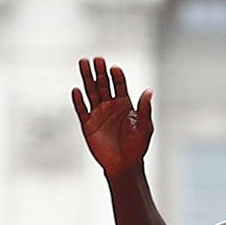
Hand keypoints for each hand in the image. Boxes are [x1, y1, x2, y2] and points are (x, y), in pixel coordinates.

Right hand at [72, 56, 153, 174]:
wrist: (124, 165)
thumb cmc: (137, 147)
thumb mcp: (145, 128)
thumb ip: (145, 110)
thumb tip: (149, 91)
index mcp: (125, 104)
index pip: (119, 85)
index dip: (117, 76)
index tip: (114, 68)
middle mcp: (110, 105)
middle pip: (103, 84)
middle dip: (100, 71)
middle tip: (97, 59)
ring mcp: (98, 113)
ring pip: (90, 91)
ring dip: (87, 78)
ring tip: (83, 62)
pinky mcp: (87, 124)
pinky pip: (81, 109)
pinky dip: (78, 100)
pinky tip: (77, 90)